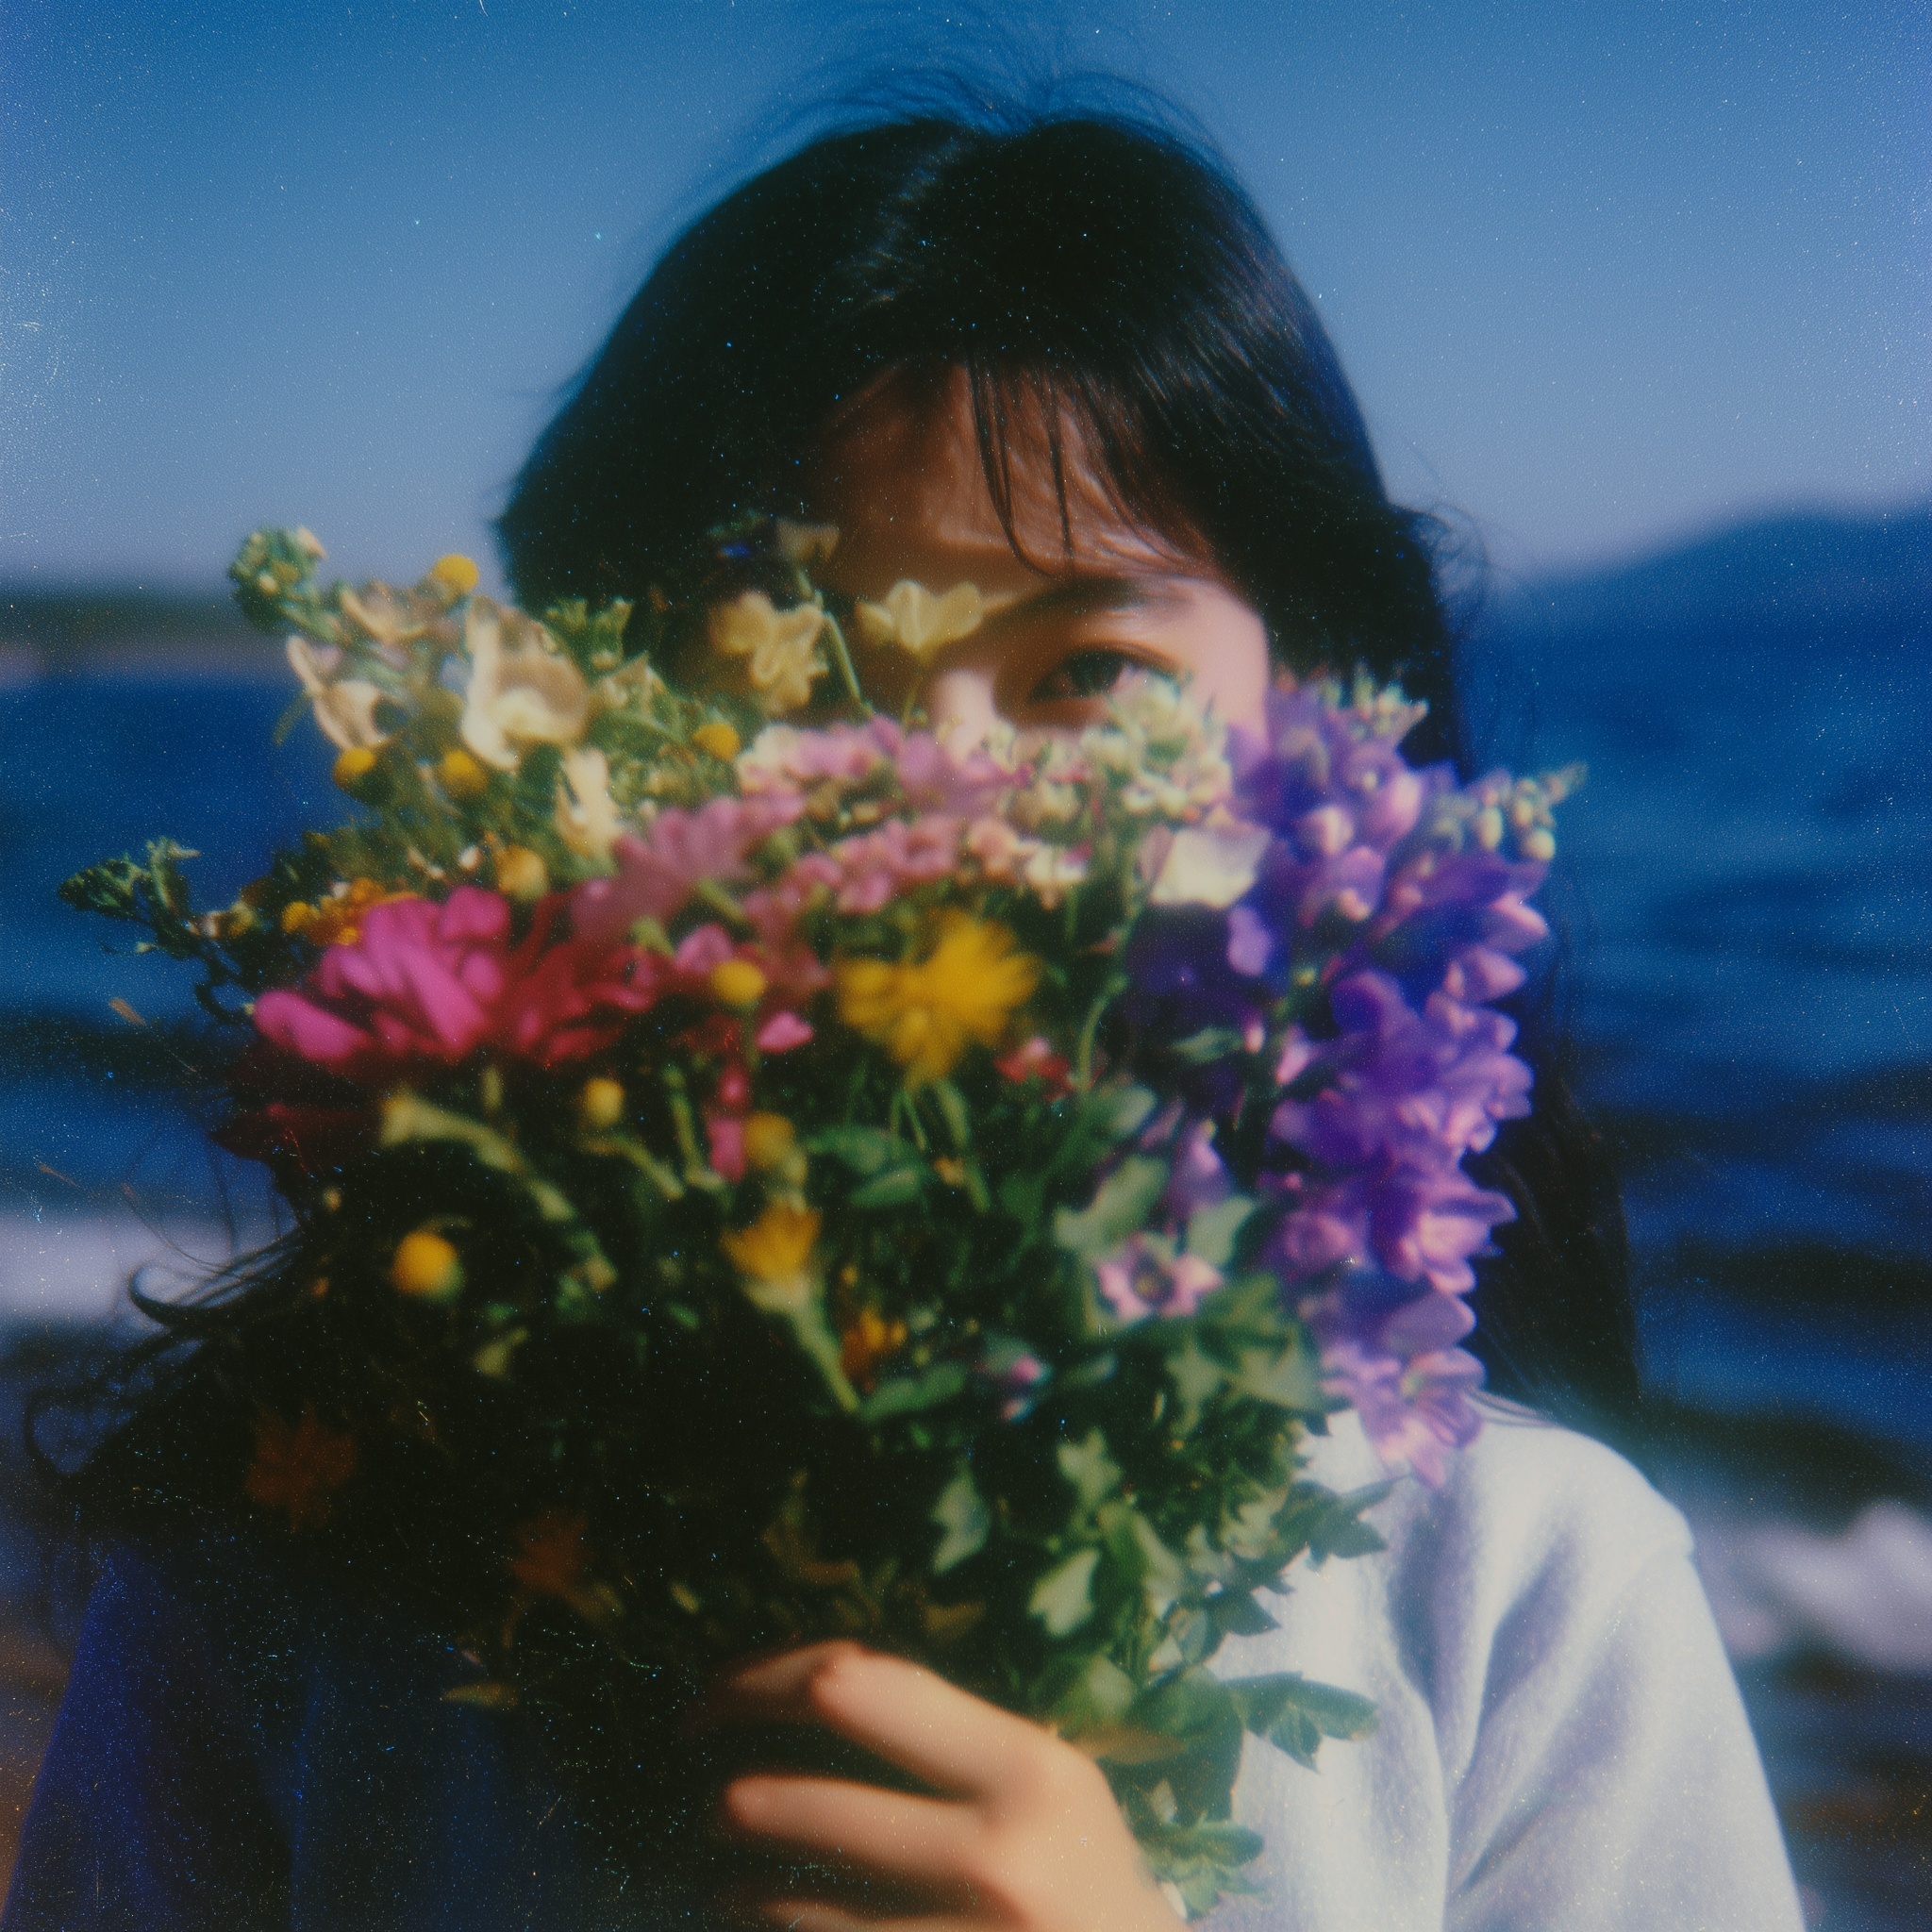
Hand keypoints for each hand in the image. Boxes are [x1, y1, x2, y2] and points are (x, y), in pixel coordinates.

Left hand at [705, 1641, 1186, 1931]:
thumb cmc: (1091, 1887)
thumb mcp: (1053, 1792)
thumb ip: (953, 1740)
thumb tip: (810, 1683)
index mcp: (1030, 1767)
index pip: (860, 1683)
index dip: (763, 1675)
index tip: (715, 1688)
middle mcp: (998, 1853)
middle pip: (803, 1791)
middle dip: (726, 1786)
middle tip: (691, 1769)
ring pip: (786, 1897)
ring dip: (732, 1878)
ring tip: (718, 1868)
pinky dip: (772, 1928)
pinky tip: (759, 1915)